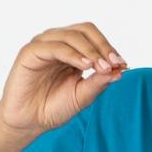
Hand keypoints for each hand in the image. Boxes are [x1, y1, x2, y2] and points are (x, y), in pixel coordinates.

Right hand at [0, 23, 126, 134]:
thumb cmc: (53, 107)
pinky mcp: (30, 52)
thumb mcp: (82, 96)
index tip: (123, 65)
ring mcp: (44, 45)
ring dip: (90, 50)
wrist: (28, 122)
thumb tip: (120, 71)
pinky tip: (86, 66)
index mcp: (72, 51)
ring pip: (71, 36)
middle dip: (103, 45)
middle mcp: (58, 43)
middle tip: (114, 63)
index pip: (93, 37)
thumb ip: (99, 83)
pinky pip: (54, 47)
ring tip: (102, 67)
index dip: (109, 48)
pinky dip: (73, 55)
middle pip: (84, 30)